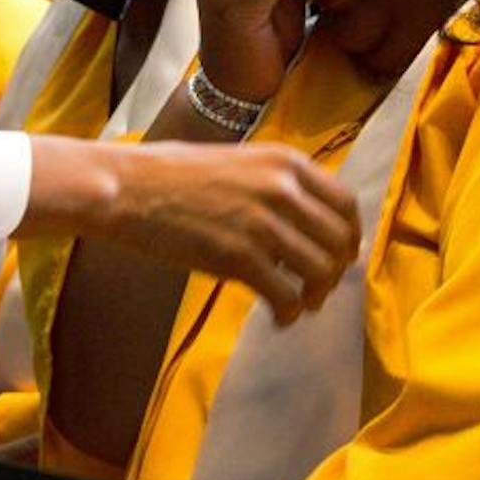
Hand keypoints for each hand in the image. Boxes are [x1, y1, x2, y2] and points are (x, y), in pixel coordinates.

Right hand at [24, 135, 359, 325]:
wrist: (128, 188)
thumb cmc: (173, 174)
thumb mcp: (240, 160)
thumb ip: (276, 182)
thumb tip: (306, 218)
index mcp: (286, 161)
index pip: (345, 203)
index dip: (351, 236)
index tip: (343, 256)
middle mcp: (282, 188)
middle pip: (338, 241)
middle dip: (335, 271)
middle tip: (320, 289)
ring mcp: (262, 223)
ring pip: (319, 271)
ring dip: (316, 295)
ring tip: (300, 305)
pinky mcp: (239, 257)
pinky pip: (286, 296)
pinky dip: (289, 313)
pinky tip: (279, 318)